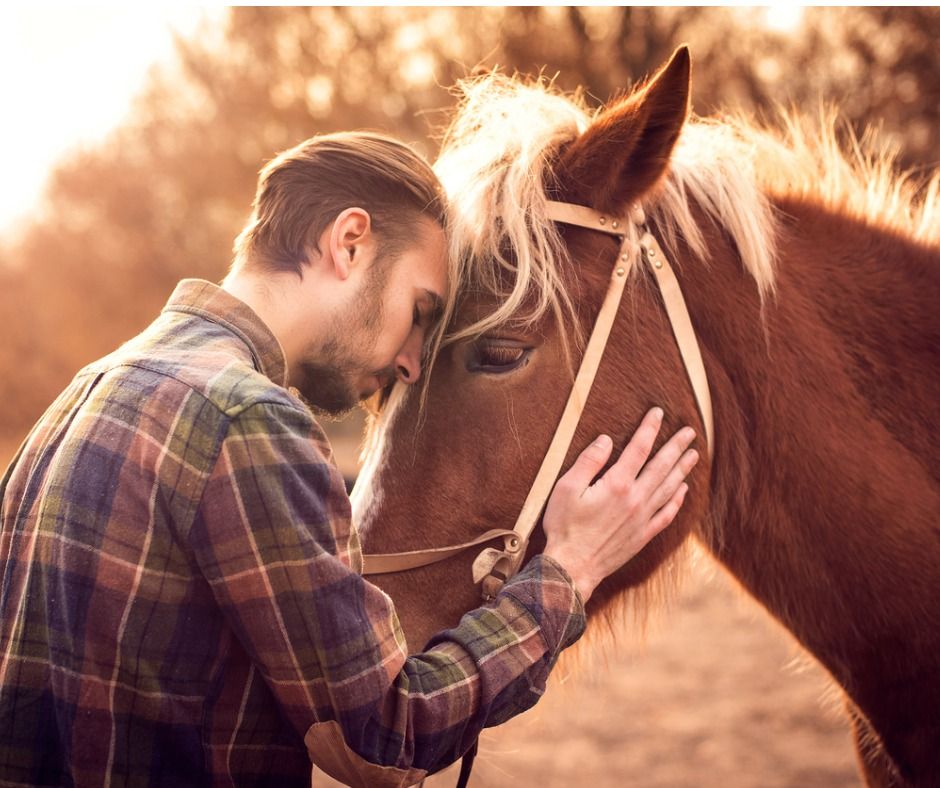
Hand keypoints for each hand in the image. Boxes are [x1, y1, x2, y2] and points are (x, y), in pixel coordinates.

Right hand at [542, 407, 697, 602]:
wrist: (572, 567)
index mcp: (616, 484)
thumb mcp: (566, 488)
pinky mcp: (642, 536)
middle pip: (661, 466)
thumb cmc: (564, 527)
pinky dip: (677, 501)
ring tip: (694, 454)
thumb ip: (589, 462)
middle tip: (690, 431)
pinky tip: (683, 490)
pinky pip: (666, 515)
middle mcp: (635, 499)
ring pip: (668, 488)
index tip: (658, 413)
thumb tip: (606, 439)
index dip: (649, 429)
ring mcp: (642, 519)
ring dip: (682, 469)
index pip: (638, 449)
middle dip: (676, 446)